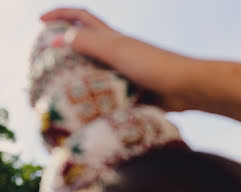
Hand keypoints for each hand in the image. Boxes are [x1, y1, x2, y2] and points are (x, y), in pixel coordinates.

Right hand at [41, 8, 195, 110]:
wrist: (186, 88)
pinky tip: (87, 115)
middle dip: (66, 54)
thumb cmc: (153, 64)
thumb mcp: (117, 50)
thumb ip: (89, 43)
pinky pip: (111, 98)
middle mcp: (119, 54)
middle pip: (87, 48)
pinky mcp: (134, 93)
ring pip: (97, 76)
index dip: (61, 14)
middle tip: (46, 69)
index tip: (40, 22)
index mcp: (113, 38)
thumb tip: (57, 38)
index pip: (82, 18)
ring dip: (81, 84)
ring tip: (61, 97)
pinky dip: (99, 104)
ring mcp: (126, 74)